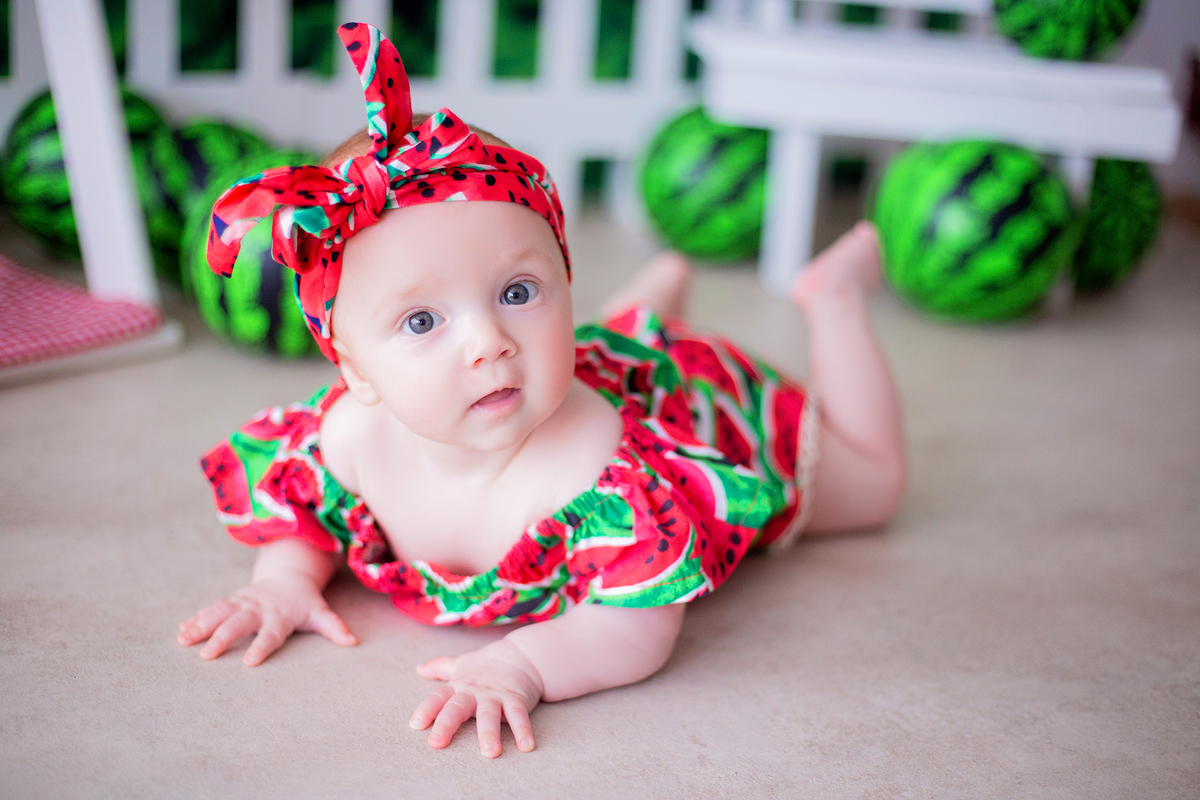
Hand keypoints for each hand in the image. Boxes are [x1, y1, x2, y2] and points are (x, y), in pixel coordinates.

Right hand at [177, 571, 356, 665]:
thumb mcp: (321, 613)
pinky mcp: (233, 600)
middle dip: (223, 637)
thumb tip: (353, 641)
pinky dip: (197, 618)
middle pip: (239, 623)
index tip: (250, 662)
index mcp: (280, 615)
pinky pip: (213, 608)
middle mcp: (259, 608)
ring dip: (201, 625)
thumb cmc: (305, 602)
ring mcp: (243, 602)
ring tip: (183, 639)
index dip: (262, 647)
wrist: (291, 575)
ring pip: (220, 612)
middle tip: (207, 655)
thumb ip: (334, 627)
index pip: (271, 634)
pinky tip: (181, 630)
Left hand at [410, 639, 544, 757]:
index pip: (439, 697)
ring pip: (489, 714)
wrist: (521, 654)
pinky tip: (526, 746)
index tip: (416, 725)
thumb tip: (419, 668)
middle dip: (447, 723)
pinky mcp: (516, 698)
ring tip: (489, 753)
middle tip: (437, 743)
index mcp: (459, 685)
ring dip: (489, 733)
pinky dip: (523, 731)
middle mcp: (475, 691)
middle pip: (458, 707)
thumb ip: (440, 668)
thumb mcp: (461, 664)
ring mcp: (496, 695)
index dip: (427, 709)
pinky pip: (519, 716)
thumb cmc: (486, 665)